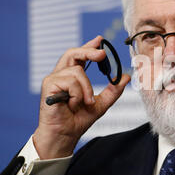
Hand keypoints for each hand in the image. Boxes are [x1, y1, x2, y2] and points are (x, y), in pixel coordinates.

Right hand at [33, 36, 130, 158]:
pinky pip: (70, 82)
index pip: (80, 56)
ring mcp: (54, 79)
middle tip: (102, 54)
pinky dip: (77, 94)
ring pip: (77, 71)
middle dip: (88, 51)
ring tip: (84, 103)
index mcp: (73, 77)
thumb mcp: (101, 104)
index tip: (100, 39)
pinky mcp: (49, 86)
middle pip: (72, 53)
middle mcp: (62, 75)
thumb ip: (113, 91)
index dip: (89, 46)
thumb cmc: (78, 120)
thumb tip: (126, 77)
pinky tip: (73, 105)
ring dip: (86, 88)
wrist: (66, 135)